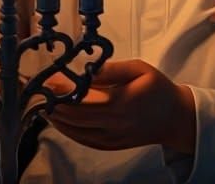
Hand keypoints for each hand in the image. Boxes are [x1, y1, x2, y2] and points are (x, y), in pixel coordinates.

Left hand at [44, 60, 195, 153]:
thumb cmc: (158, 89)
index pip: (84, 98)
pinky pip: (87, 141)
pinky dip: (70, 132)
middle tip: (38, 92)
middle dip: (55, 104)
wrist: (176, 118)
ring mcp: (114, 138)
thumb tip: (88, 69)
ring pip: (79, 132)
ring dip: (58, 119)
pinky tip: (60, 123)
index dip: (63, 90)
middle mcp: (116, 124)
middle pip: (77, 117)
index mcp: (122, 102)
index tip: (48, 80)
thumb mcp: (139, 69)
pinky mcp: (114, 145)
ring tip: (42, 106)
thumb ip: (112, 69)